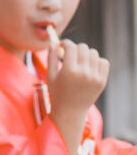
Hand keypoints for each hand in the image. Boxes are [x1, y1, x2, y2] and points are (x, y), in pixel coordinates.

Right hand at [47, 39, 109, 154]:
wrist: (70, 111)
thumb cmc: (57, 92)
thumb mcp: (50, 75)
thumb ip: (51, 57)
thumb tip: (53, 43)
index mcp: (69, 70)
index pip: (71, 47)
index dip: (65, 43)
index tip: (61, 46)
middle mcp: (84, 73)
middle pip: (83, 48)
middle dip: (75, 48)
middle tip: (70, 54)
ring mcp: (95, 77)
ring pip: (94, 53)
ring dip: (86, 53)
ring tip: (79, 60)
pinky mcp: (102, 81)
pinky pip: (104, 62)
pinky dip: (97, 61)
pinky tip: (89, 66)